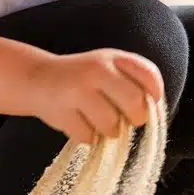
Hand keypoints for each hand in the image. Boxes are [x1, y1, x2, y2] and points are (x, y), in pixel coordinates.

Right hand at [26, 48, 164, 144]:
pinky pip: (89, 137)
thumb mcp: (108, 67)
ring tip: (96, 119)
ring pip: (112, 127)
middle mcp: (97, 70)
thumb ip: (132, 82)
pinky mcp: (63, 112)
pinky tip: (78, 122)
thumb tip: (155, 114)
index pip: (149, 76)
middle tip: (124, 119)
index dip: (155, 95)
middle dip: (135, 119)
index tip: (148, 104)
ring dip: (108, 130)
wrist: (37, 78)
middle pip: (136, 105)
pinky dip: (87, 136)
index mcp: (113, 57)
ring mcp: (78, 91)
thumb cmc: (83, 79)